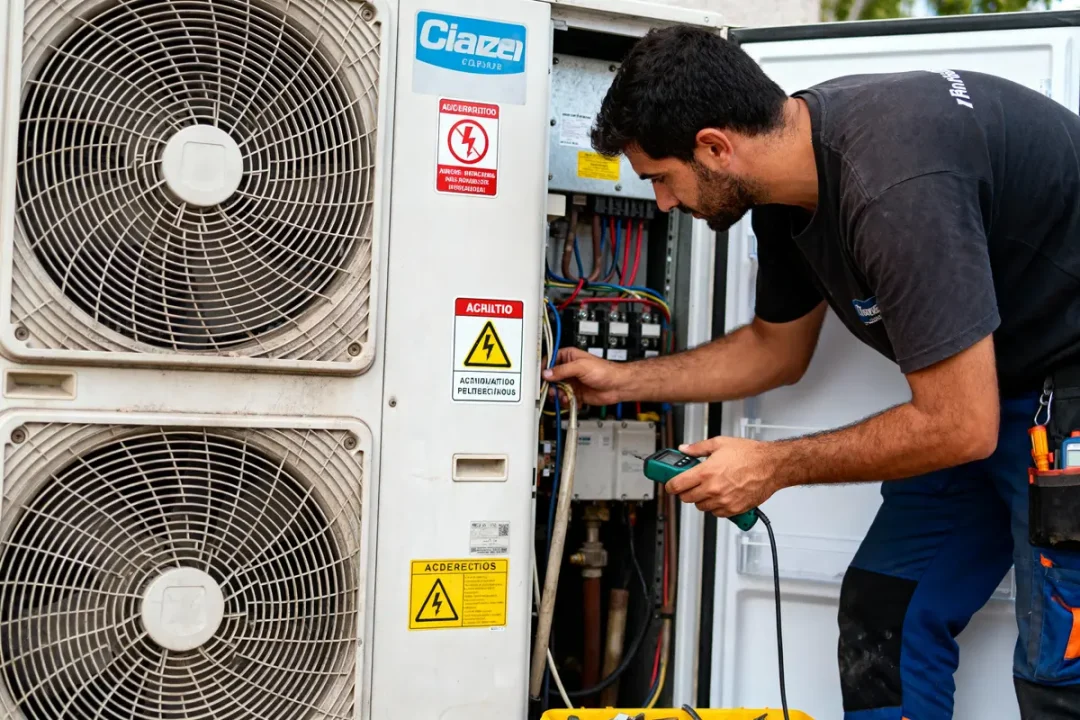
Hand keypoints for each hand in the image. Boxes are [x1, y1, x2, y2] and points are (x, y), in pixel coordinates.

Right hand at [542, 347, 629, 405]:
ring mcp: (571, 382)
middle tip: (551, 390)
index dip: (544, 368)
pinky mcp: (575, 394)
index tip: (540, 377)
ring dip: (558, 394)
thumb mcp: (581, 366)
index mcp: (569, 357)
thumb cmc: (605, 371)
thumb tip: (547, 373)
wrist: (617, 386)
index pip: (550, 361)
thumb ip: (563, 370)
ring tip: (563, 396)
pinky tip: (570, 400)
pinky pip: (564, 399)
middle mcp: (569, 370)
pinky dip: (565, 401)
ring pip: (556, 390)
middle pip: (551, 378)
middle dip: (550, 385)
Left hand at [666, 436, 780, 517]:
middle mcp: (713, 489)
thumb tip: (685, 449)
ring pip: (700, 507)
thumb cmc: (750, 454)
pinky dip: (715, 506)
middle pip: (686, 498)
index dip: (670, 485)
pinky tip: (721, 495)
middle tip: (691, 484)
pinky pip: (716, 513)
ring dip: (701, 499)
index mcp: (706, 472)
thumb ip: (698, 448)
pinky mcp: (734, 509)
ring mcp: (723, 501)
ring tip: (709, 487)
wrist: (771, 466)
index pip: (677, 485)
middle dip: (686, 491)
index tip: (670, 484)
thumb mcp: (720, 444)